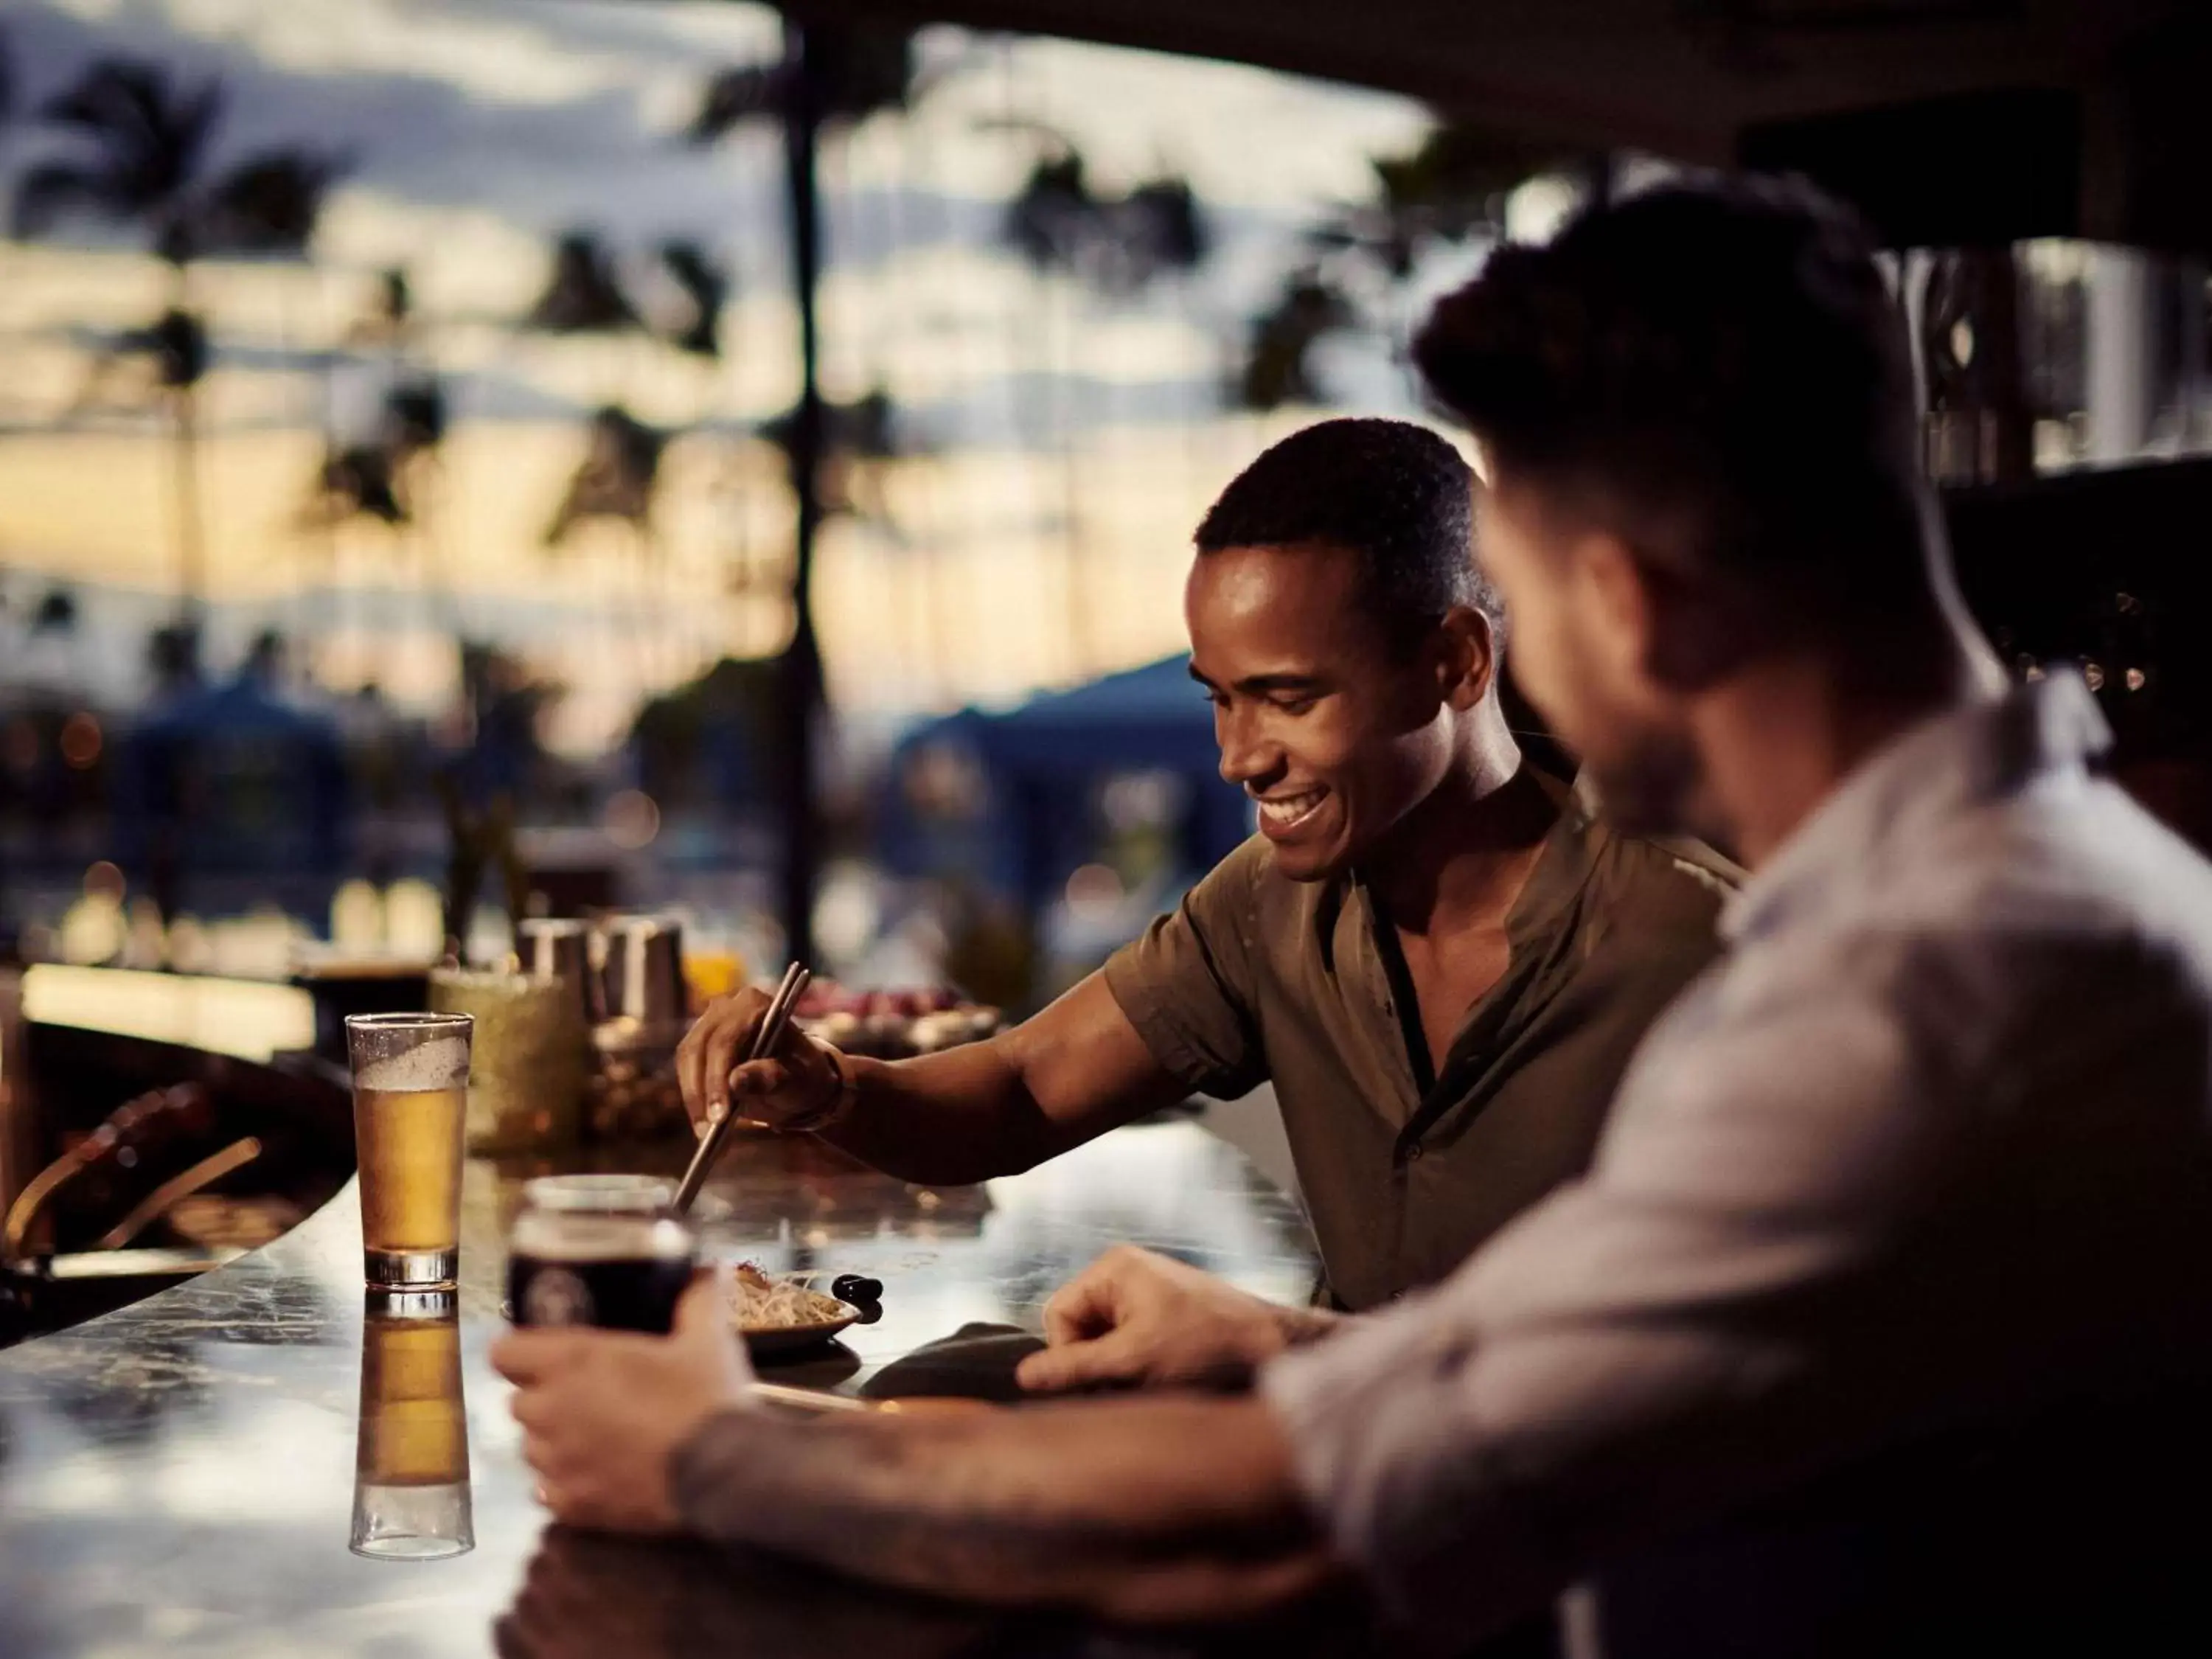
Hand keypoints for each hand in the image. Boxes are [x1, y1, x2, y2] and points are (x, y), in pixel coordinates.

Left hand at [491, 1273, 753, 1533]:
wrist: (725, 1471)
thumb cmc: (707, 1396)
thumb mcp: (708, 1336)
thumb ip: (697, 1297)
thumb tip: (707, 1269)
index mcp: (573, 1362)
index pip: (504, 1352)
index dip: (521, 1350)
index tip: (545, 1352)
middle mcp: (552, 1411)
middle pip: (517, 1402)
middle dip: (543, 1396)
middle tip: (583, 1392)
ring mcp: (558, 1463)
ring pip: (531, 1448)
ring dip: (553, 1439)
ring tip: (594, 1435)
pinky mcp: (573, 1505)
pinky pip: (548, 1491)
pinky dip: (566, 1482)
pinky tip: (597, 1474)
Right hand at [677, 985, 841, 1134]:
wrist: (797, 1078)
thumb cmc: (802, 1074)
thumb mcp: (797, 1079)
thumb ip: (770, 1077)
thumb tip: (735, 1081)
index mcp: (756, 1006)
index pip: (726, 1040)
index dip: (717, 1078)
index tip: (719, 1115)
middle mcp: (727, 1008)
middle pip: (699, 1048)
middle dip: (700, 1093)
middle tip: (707, 1131)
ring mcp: (710, 1023)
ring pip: (687, 1061)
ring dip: (693, 1099)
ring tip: (705, 1134)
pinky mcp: (699, 1044)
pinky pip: (687, 1071)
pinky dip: (694, 1099)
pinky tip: (703, 1124)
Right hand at [1014, 1245, 1325, 1394]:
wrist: (1274, 1348)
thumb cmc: (1208, 1346)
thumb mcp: (1133, 1362)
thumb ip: (1074, 1368)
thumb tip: (1023, 1377)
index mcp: (1114, 1268)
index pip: (1057, 1315)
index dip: (1069, 1354)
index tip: (1100, 1379)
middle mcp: (1126, 1273)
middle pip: (1078, 1329)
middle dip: (1097, 1363)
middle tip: (1130, 1382)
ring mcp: (1146, 1293)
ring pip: (1102, 1343)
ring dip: (1118, 1370)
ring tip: (1153, 1379)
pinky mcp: (1163, 1314)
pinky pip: (1127, 1345)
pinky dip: (1137, 1367)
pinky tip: (1165, 1376)